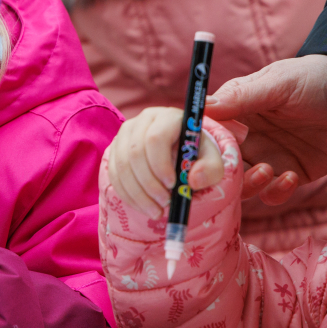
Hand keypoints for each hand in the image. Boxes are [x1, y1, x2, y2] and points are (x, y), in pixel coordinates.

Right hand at [106, 107, 229, 217]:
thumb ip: (211, 169)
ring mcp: (124, 135)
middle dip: (149, 183)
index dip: (160, 164)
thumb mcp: (211, 160)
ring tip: (156, 210)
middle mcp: (141, 122)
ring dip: (138, 193)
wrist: (179, 153)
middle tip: (164, 203)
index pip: (155, 138)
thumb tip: (193, 180)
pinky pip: (114, 174)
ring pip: (122, 166)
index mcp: (167, 117)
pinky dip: (128, 195)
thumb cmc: (195, 154)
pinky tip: (143, 207)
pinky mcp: (115, 151)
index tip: (172, 185)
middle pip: (135, 153)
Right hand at [205, 54, 326, 196]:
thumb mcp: (280, 83)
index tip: (202, 156)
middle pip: (217, 163)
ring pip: (240, 184)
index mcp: (233, 110)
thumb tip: (204, 107)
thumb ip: (243, 97)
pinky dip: (276, 192)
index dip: (199, 146)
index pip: (205, 132)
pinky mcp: (289, 174)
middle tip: (232, 174)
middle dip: (220, 174)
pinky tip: (291, 177)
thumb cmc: (315, 77)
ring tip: (267, 171)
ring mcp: (266, 157)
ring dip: (247, 185)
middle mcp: (244, 136)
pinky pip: (271, 194)